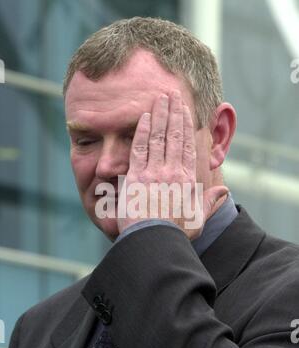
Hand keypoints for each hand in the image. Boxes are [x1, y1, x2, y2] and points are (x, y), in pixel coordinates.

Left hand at [117, 90, 227, 239]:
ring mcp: (153, 172)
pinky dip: (142, 132)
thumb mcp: (197, 219)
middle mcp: (171, 171)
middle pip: (174, 136)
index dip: (186, 125)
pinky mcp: (135, 177)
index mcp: (186, 180)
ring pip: (158, 137)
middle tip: (172, 94)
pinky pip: (140, 149)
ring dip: (159, 115)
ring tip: (160, 97)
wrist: (153, 241)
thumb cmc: (175, 233)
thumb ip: (209, 202)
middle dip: (173, 112)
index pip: (187, 146)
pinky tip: (144, 117)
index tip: (185, 110)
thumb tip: (224, 190)